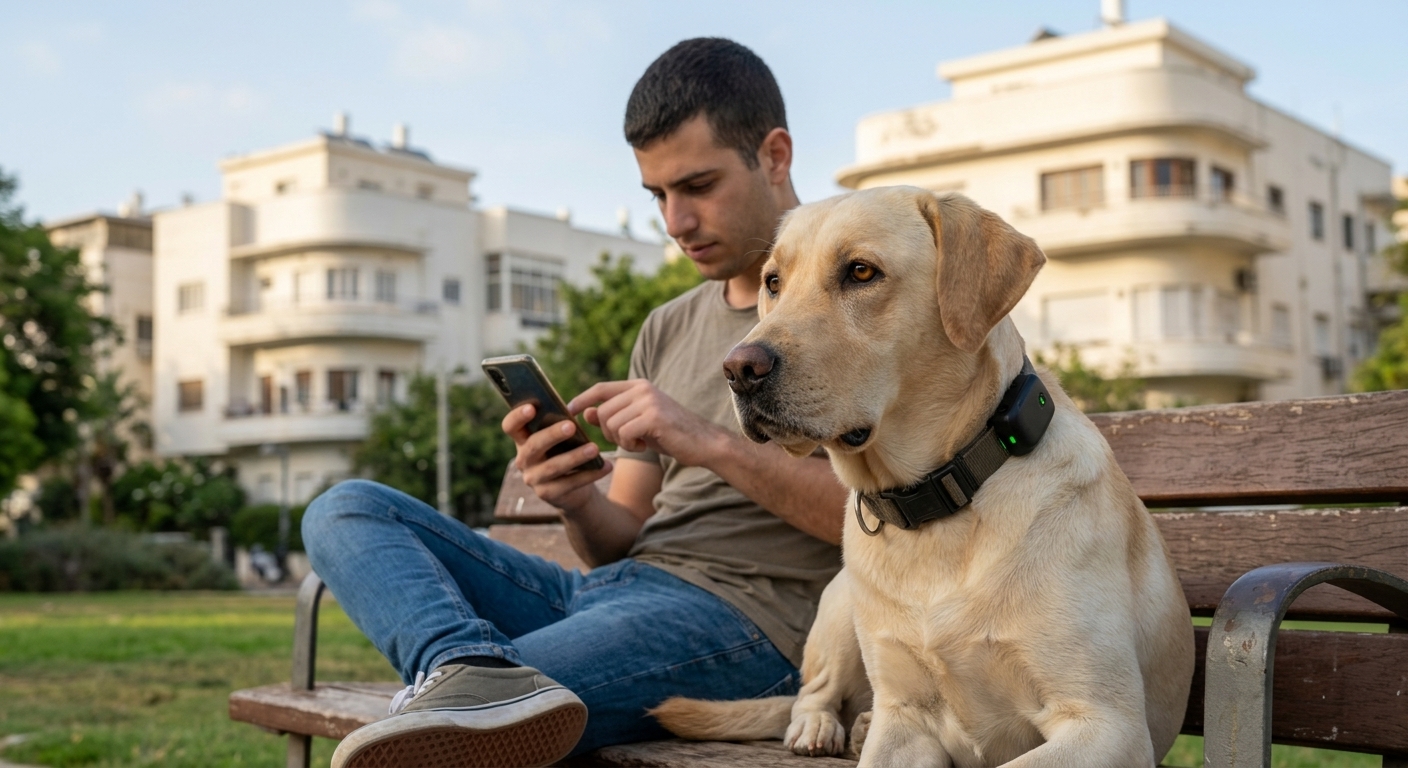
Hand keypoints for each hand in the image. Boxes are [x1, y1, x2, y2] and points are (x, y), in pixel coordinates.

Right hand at [502, 404, 611, 512]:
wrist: (573, 487)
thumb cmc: (566, 451)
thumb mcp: (563, 437)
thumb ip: (563, 423)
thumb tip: (576, 411)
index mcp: (523, 439)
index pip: (510, 426)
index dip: (517, 416)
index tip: (531, 408)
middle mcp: (523, 459)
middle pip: (533, 445)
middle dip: (551, 435)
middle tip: (570, 426)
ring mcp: (533, 478)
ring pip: (552, 467)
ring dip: (575, 457)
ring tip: (594, 449)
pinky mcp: (547, 494)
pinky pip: (569, 483)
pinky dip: (589, 475)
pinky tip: (605, 466)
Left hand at [569, 379, 728, 466]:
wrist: (703, 443)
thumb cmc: (669, 435)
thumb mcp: (637, 424)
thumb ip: (613, 416)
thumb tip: (585, 412)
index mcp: (638, 386)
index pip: (601, 388)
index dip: (582, 399)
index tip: (569, 411)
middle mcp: (642, 389)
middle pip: (603, 411)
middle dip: (607, 432)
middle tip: (627, 441)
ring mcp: (649, 401)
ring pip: (611, 423)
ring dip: (620, 440)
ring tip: (638, 443)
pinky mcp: (654, 416)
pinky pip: (624, 433)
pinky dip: (629, 445)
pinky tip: (644, 446)